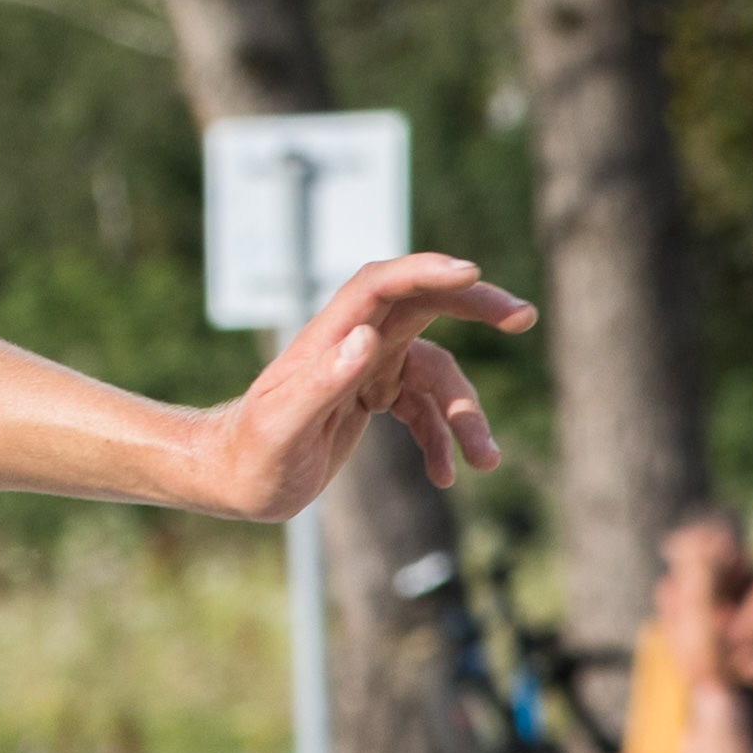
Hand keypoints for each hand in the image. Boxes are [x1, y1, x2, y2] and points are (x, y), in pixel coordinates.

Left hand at [175, 253, 528, 522]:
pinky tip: (446, 477)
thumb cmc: (249, 457)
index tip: (472, 274)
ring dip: (465, 415)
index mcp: (329, 338)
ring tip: (487, 462)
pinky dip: (441, 440)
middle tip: (523, 317)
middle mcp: (352, 343)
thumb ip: (322, 383)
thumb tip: (366, 339)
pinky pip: (423, 410)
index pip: (383, 286)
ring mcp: (366, 368)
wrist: (229, 481)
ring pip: (436, 374)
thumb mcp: (283, 429)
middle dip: (476, 308)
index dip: (427, 272)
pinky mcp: (372, 397)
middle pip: (425, 305)